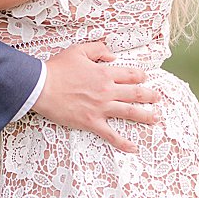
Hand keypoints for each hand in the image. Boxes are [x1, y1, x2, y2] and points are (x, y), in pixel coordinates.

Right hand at [33, 42, 160, 152]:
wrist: (40, 87)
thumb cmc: (57, 69)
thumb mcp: (78, 50)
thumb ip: (98, 49)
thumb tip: (113, 56)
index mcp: (105, 73)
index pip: (131, 75)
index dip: (141, 76)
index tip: (145, 78)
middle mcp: (107, 90)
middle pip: (136, 93)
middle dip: (150, 95)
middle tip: (158, 98)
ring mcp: (101, 108)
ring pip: (130, 112)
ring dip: (146, 116)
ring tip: (156, 118)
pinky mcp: (91, 122)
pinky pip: (111, 134)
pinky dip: (123, 142)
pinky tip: (134, 148)